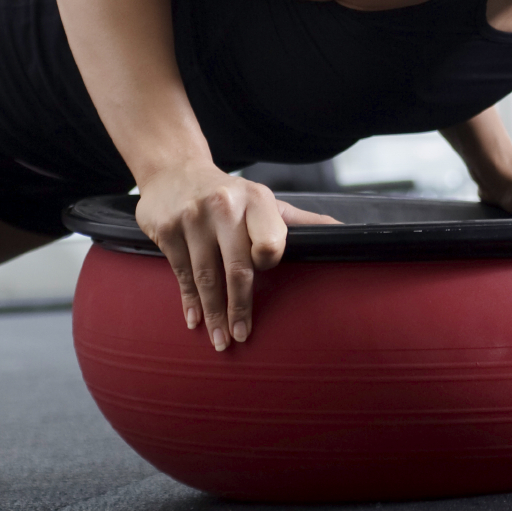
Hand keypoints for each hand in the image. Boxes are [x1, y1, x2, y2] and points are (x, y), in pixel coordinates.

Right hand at [134, 166, 339, 350]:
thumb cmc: (231, 195)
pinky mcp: (166, 230)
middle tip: (242, 336)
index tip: (266, 274)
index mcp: (256, 199)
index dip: (268, 262)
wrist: (176, 170)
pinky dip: (189, 302)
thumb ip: (302, 222)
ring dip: (214, 314)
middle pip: (237, 268)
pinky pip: (181, 273)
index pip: (269, 242)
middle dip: (240, 308)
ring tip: (221, 340)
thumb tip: (345, 234)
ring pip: (206, 277)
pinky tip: (195, 321)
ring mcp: (191, 217)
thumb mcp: (266, 202)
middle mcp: (223, 205)